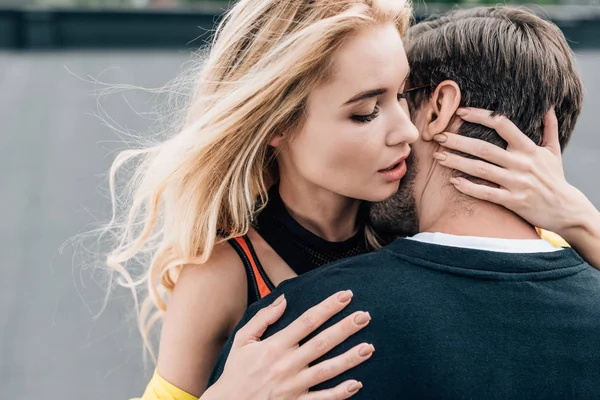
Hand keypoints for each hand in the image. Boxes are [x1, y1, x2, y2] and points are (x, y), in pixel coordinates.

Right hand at [209, 290, 372, 399]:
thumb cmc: (236, 372)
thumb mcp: (243, 340)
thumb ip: (263, 318)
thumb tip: (283, 299)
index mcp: (275, 346)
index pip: (307, 321)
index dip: (328, 307)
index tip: (345, 296)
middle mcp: (287, 364)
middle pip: (322, 342)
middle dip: (345, 328)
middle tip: (365, 316)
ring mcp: (293, 386)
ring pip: (327, 370)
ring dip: (350, 359)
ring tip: (369, 347)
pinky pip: (321, 399)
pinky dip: (340, 393)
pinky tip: (356, 383)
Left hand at [430, 106, 593, 234]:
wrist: (566, 210)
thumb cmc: (555, 179)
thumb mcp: (554, 152)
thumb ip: (550, 128)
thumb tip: (549, 107)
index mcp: (529, 149)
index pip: (502, 125)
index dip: (481, 116)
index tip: (461, 112)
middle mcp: (522, 163)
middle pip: (484, 148)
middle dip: (459, 141)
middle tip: (438, 136)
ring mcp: (517, 183)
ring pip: (481, 169)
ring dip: (457, 162)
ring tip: (439, 157)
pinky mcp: (513, 201)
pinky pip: (486, 193)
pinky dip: (469, 187)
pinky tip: (453, 181)